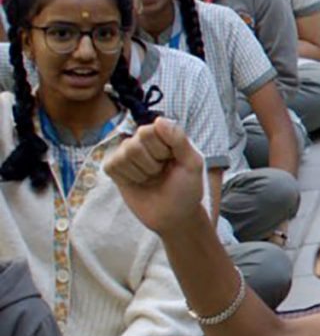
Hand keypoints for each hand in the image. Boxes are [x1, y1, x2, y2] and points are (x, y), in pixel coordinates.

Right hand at [99, 119, 210, 237]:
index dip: (161, 149)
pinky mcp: (115, 168)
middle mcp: (143, 141)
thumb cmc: (186, 188)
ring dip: (141, 172)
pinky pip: (112, 165)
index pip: (149, 130)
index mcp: (163, 135)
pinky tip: (138, 182)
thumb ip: (178, 140)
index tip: (172, 160)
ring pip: (123, 154)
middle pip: (134, 143)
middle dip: (151, 163)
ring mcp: (127, 154)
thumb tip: (159, 120)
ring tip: (151, 178)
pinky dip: (127, 177)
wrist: (174, 215)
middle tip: (161, 172)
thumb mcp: (192, 163)